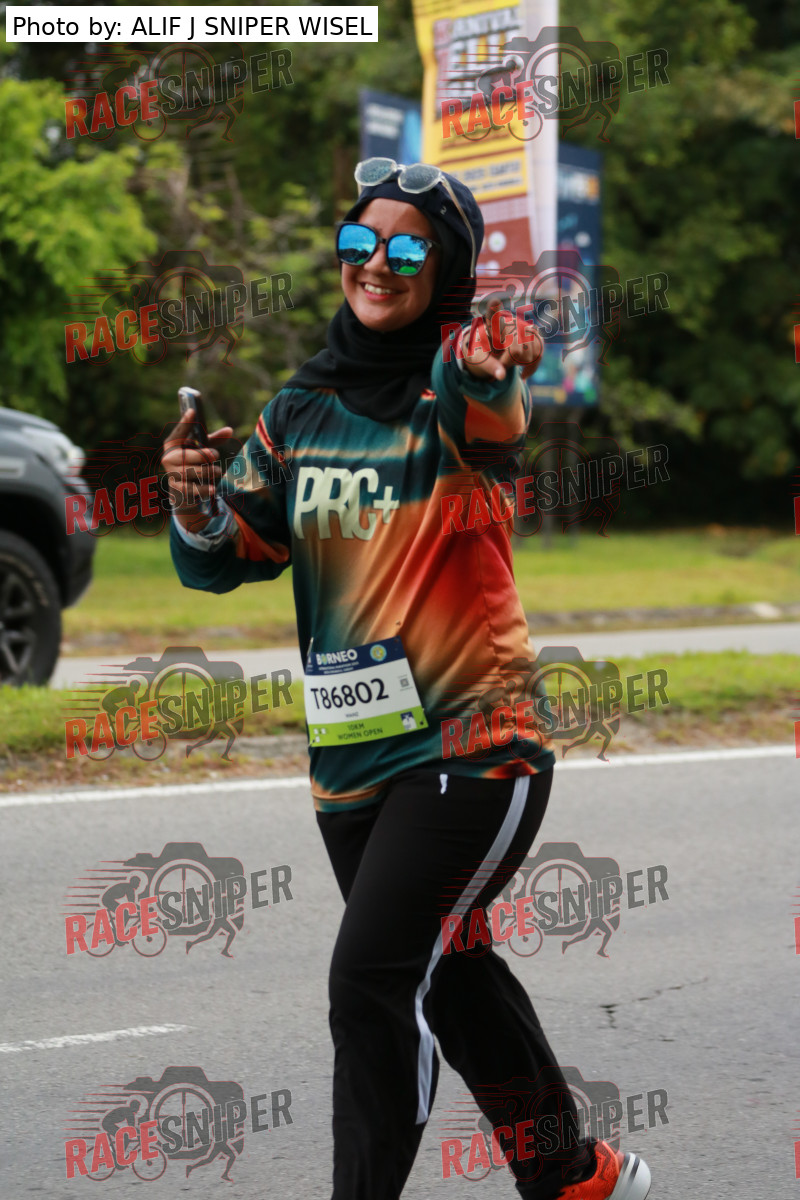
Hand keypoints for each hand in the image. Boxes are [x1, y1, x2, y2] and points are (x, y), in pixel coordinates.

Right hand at [161, 409, 233, 532]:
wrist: (182, 488)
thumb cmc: (193, 462)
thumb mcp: (201, 449)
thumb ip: (214, 440)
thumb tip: (229, 430)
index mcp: (173, 444)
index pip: (178, 432)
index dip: (185, 422)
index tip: (192, 411)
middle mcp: (168, 457)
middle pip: (185, 456)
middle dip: (201, 455)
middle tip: (216, 454)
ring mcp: (171, 473)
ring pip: (188, 472)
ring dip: (205, 471)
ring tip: (218, 471)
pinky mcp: (177, 488)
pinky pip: (190, 489)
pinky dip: (202, 489)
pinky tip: (213, 489)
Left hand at [462, 311, 543, 382]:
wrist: (492, 349)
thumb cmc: (483, 353)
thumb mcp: (480, 360)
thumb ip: (490, 366)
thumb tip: (501, 377)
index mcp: (492, 325)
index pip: (492, 317)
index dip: (494, 310)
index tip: (494, 301)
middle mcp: (511, 322)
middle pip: (515, 351)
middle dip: (508, 362)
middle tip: (500, 363)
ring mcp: (525, 327)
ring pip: (529, 355)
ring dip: (519, 364)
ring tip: (508, 360)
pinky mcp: (536, 336)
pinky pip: (539, 355)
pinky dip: (531, 368)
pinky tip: (523, 375)